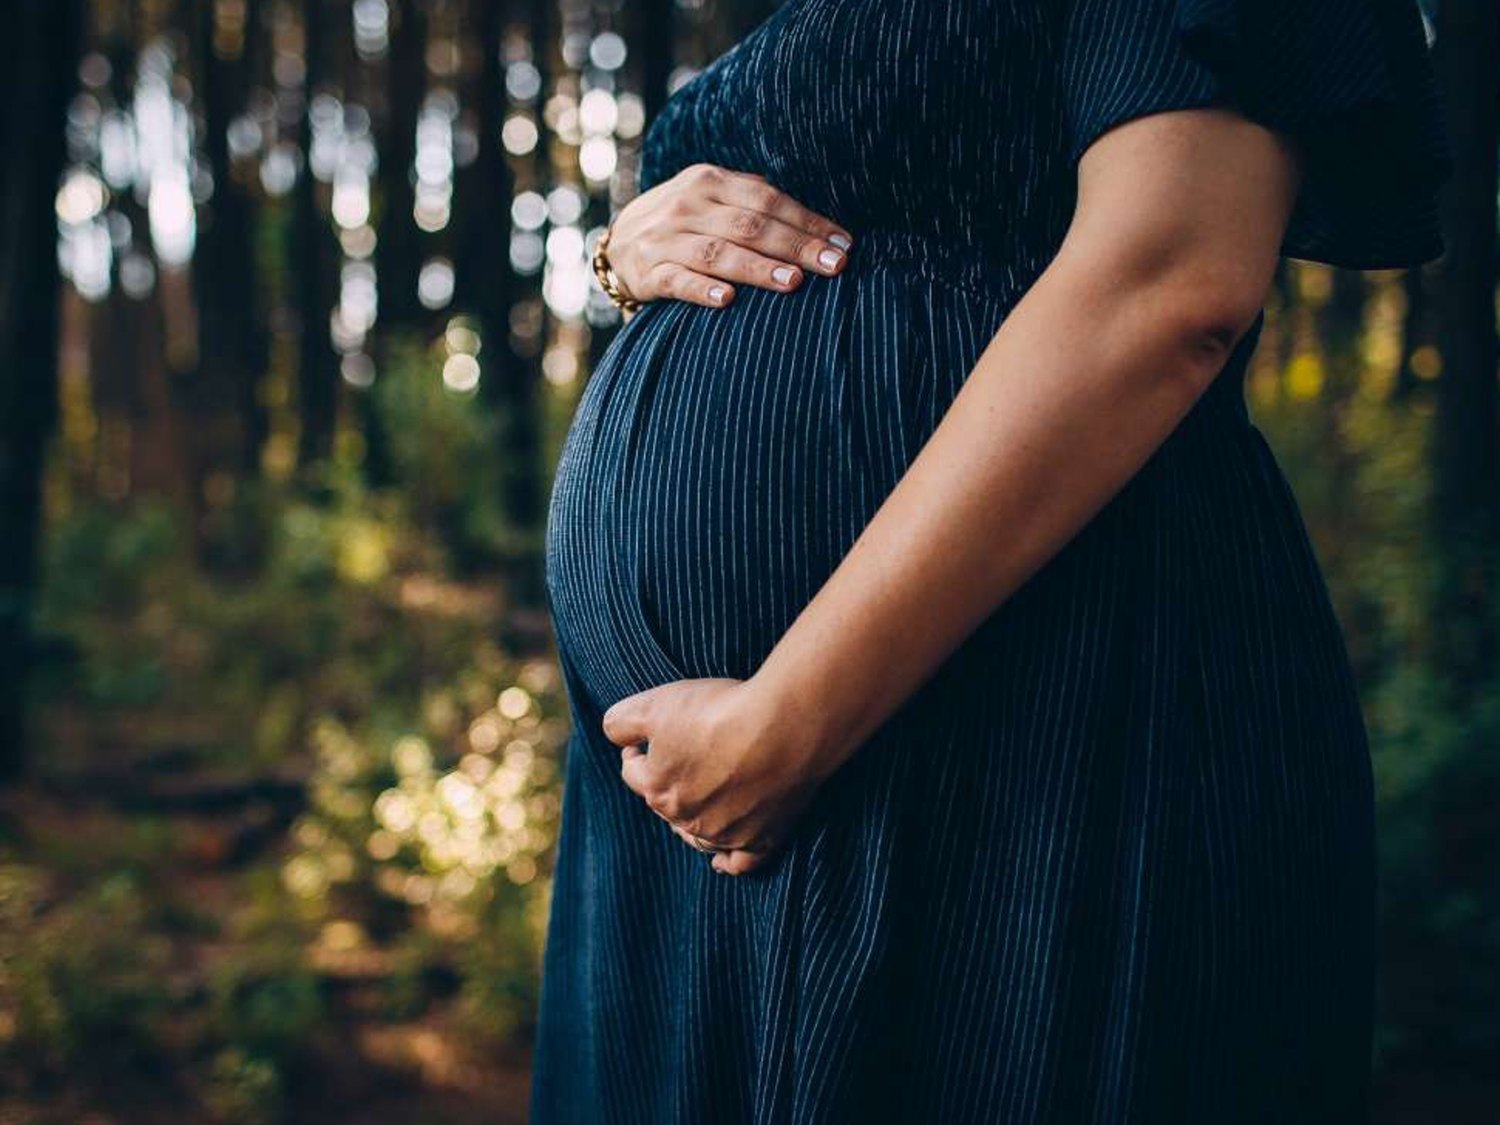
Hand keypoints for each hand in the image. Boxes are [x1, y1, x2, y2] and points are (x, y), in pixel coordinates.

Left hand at [600, 676, 830, 874]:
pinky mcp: (763, 837)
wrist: (785, 725)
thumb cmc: (720, 711)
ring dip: (690, 822)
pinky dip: (728, 861)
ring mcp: (726, 833)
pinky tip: (721, 862)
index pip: (632, 773)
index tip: (647, 737)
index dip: (636, 750)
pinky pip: (740, 862)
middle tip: (683, 756)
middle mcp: (687, 819)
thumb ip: (620, 722)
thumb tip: (616, 735)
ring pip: (697, 836)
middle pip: (665, 805)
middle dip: (666, 783)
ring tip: (696, 801)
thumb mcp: (655, 703)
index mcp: (658, 789)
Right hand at [606, 163, 854, 308]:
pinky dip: (702, 290)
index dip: (808, 221)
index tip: (843, 244)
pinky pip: (677, 282)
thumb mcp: (711, 197)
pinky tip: (728, 300)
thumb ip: (752, 200)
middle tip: (834, 266)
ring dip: (758, 268)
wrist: (617, 243)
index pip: (768, 200)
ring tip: (794, 282)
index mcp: (710, 181)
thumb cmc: (683, 222)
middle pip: (750, 226)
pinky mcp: (647, 272)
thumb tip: (814, 219)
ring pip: (718, 253)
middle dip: (796, 246)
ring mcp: (665, 239)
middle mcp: (687, 206)